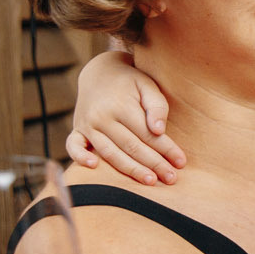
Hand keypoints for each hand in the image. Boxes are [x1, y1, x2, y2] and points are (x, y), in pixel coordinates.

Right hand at [66, 51, 187, 183]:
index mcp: (121, 106)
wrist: (100, 73)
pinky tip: (94, 167)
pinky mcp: (77, 130)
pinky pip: (73, 146)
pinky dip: (80, 157)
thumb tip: (158, 130)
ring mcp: (87, 125)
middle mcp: (102, 117)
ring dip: (130, 169)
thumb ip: (156, 105)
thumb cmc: (130, 82)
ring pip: (110, 153)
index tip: (181, 162)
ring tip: (150, 181)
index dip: (166, 149)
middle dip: (153, 164)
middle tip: (171, 178)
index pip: (147, 134)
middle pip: (131, 147)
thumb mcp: (147, 85)